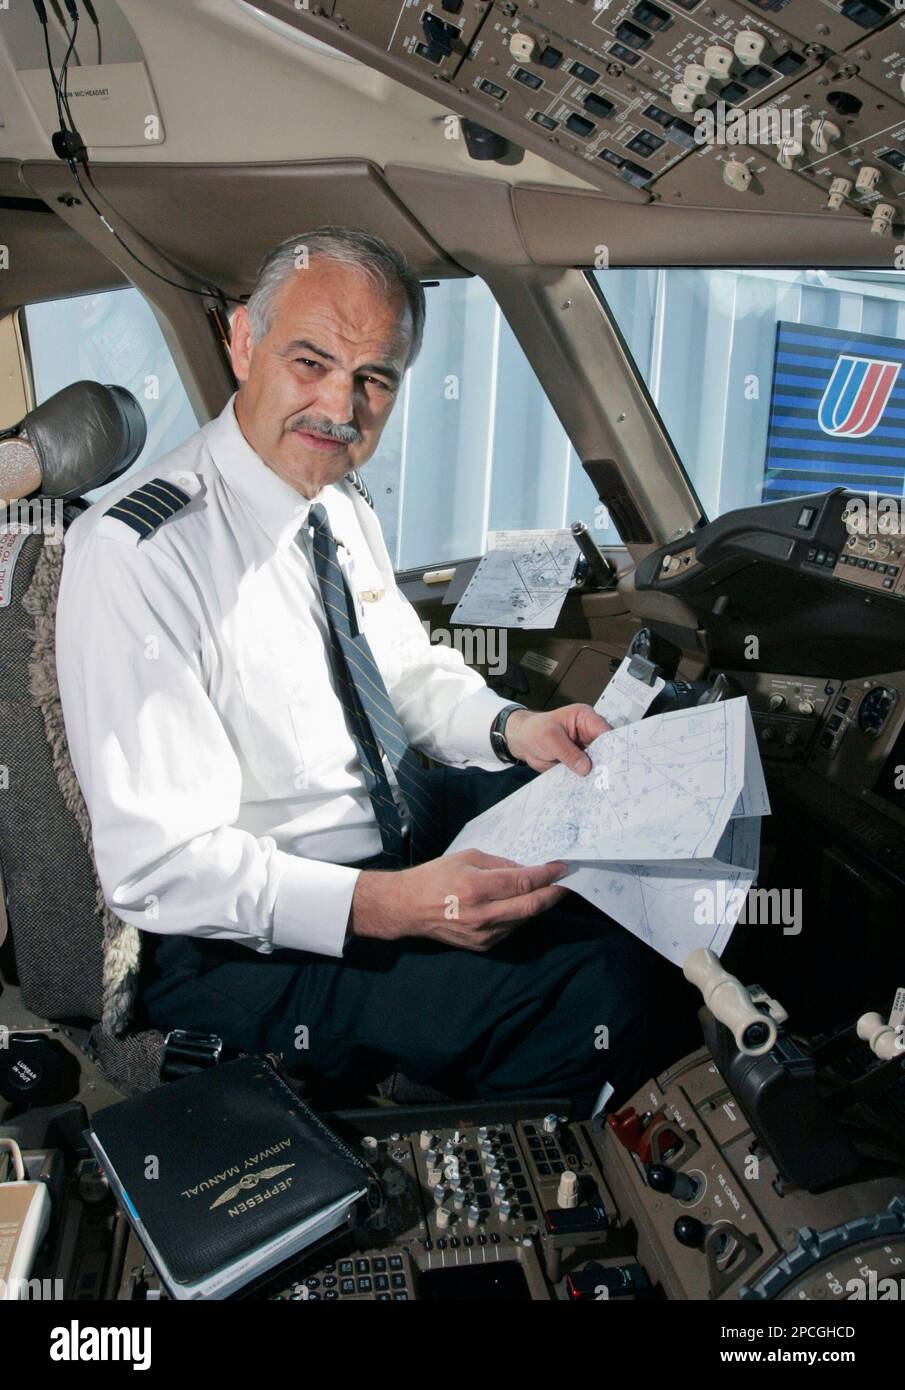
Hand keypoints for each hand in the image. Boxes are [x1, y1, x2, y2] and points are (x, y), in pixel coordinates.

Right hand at [348, 850, 568, 951]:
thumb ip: (499, 863)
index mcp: (477, 887)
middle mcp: (483, 914)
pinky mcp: (482, 945)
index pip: (524, 882)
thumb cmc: (435, 876)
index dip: (547, 874)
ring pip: (523, 919)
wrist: (408, 908)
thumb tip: (527, 869)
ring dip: (538, 904)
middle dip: (554, 893)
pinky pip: (511, 928)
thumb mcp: (466, 857)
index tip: (562, 867)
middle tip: (568, 882)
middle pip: (531, 906)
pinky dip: (521, 915)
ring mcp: (484, 934)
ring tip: (548, 890)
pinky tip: (522, 904)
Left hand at [503, 703, 609, 775]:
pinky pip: (588, 770)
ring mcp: (586, 747)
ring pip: (599, 760)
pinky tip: (592, 786)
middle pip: (606, 746)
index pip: (604, 730)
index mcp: (584, 717)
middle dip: (607, 761)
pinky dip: (590, 777)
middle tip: (609, 776)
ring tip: (603, 784)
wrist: (522, 742)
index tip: (615, 760)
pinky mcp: (580, 760)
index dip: (612, 744)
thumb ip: (568, 752)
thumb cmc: (534, 730)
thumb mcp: (550, 738)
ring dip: (599, 771)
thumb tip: (585, 767)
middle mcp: (588, 732)